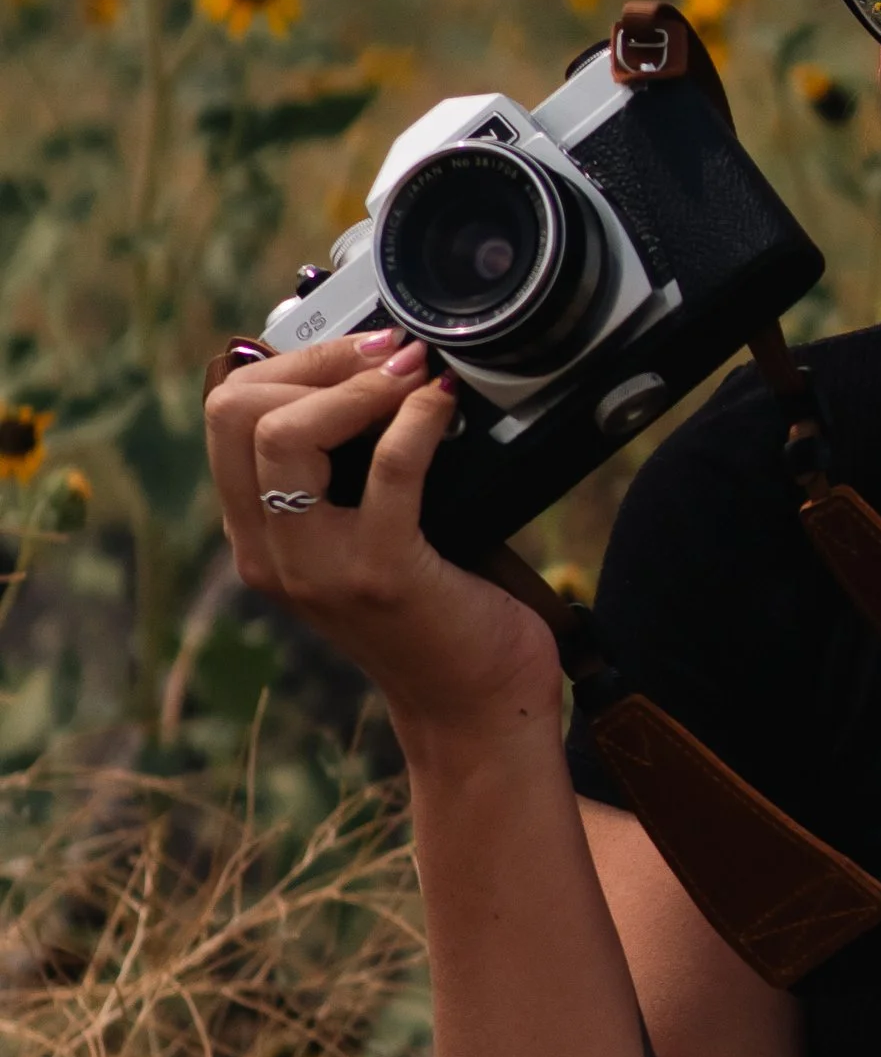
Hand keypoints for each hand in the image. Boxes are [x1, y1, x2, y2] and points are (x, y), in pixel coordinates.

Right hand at [204, 329, 561, 752]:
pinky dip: (418, 418)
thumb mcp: (369, 535)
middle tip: (385, 352)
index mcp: (258, 537)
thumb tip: (368, 367)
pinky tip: (443, 405)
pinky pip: (389, 466)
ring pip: (284, 434)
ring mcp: (318, 567)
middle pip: (236, 413)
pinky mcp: (382, 573)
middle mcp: (271, 554)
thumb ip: (347, 472)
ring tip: (409, 372)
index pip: (225, 415)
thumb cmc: (439, 612)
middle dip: (315, 362)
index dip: (290, 363)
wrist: (477, 708)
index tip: (357, 348)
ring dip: (354, 386)